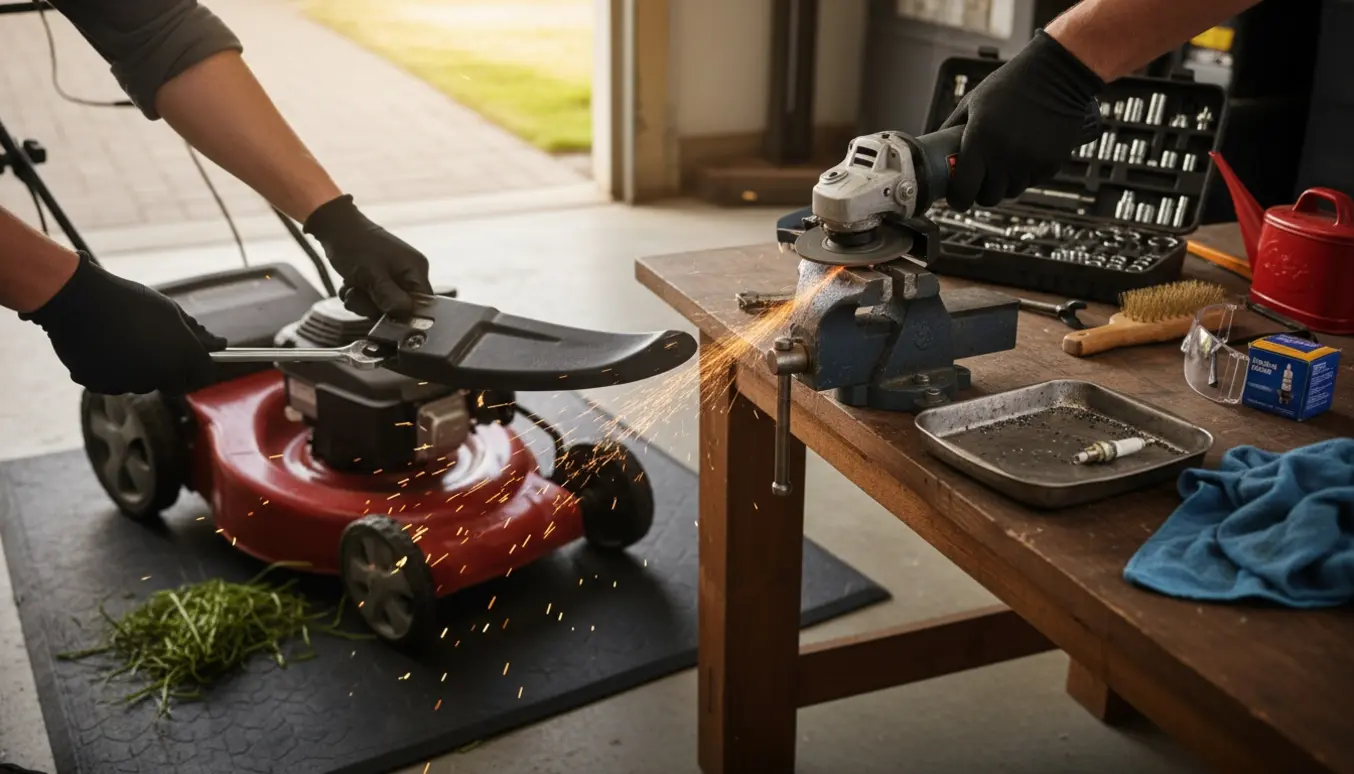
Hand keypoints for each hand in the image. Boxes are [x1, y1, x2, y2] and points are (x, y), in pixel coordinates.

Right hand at [21, 254, 225, 394]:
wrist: (80, 299)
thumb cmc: (130, 301)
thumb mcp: (170, 312)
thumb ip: (196, 333)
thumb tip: (220, 345)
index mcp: (181, 357)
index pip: (204, 376)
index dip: (201, 369)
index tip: (195, 360)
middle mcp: (159, 376)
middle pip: (175, 385)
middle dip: (172, 372)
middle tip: (157, 349)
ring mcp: (128, 384)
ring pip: (142, 384)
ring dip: (139, 371)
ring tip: (125, 341)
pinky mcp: (100, 386)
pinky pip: (113, 384)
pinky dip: (111, 372)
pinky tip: (104, 348)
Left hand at [302, 195, 432, 317]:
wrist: (334, 228)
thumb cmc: (354, 245)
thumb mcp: (372, 274)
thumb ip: (390, 297)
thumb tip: (405, 317)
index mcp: (416, 270)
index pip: (424, 304)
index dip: (407, 315)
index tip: (385, 313)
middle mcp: (408, 274)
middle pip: (400, 309)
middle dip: (375, 306)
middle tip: (358, 292)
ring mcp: (393, 278)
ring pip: (383, 306)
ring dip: (362, 301)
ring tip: (351, 286)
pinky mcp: (379, 280)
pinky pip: (371, 300)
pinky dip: (357, 296)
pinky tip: (349, 285)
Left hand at [940, 29, 1104, 210]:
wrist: (1056, 74)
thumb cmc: (1010, 84)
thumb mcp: (972, 102)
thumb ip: (951, 128)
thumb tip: (934, 150)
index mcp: (980, 142)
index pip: (964, 191)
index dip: (958, 199)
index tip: (958, 198)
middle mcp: (1005, 157)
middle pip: (989, 198)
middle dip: (982, 192)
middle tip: (981, 179)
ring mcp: (1030, 162)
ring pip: (1011, 191)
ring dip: (1005, 183)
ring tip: (1004, 162)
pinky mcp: (1051, 164)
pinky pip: (1033, 181)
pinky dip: (1027, 174)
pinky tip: (1026, 153)